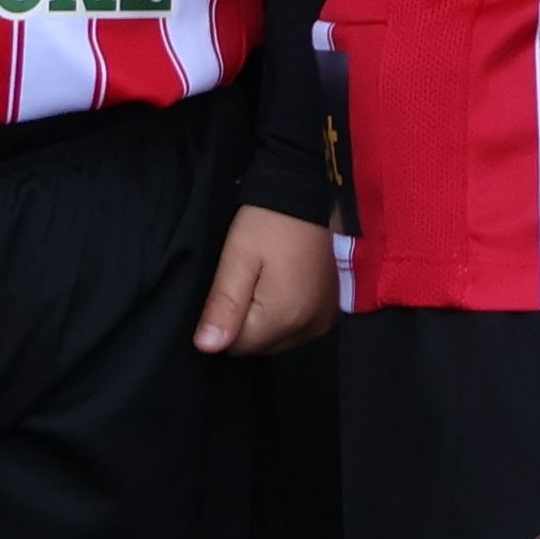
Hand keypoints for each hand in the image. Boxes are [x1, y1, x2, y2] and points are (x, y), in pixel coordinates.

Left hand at [197, 206, 339, 357]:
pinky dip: (289, 313)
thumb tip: (206, 347)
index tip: (234, 284)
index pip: (236, 346)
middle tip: (251, 276)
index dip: (226, 318)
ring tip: (271, 276)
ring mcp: (325, 321)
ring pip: (279, 339)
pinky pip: (299, 328)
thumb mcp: (239, 255)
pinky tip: (287, 283)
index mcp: (284, 317)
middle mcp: (310, 328)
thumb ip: (223, 304)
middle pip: (260, 345)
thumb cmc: (273, 219)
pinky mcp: (333, 313)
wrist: (314, 191)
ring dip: (270, 318)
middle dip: (248, 320)